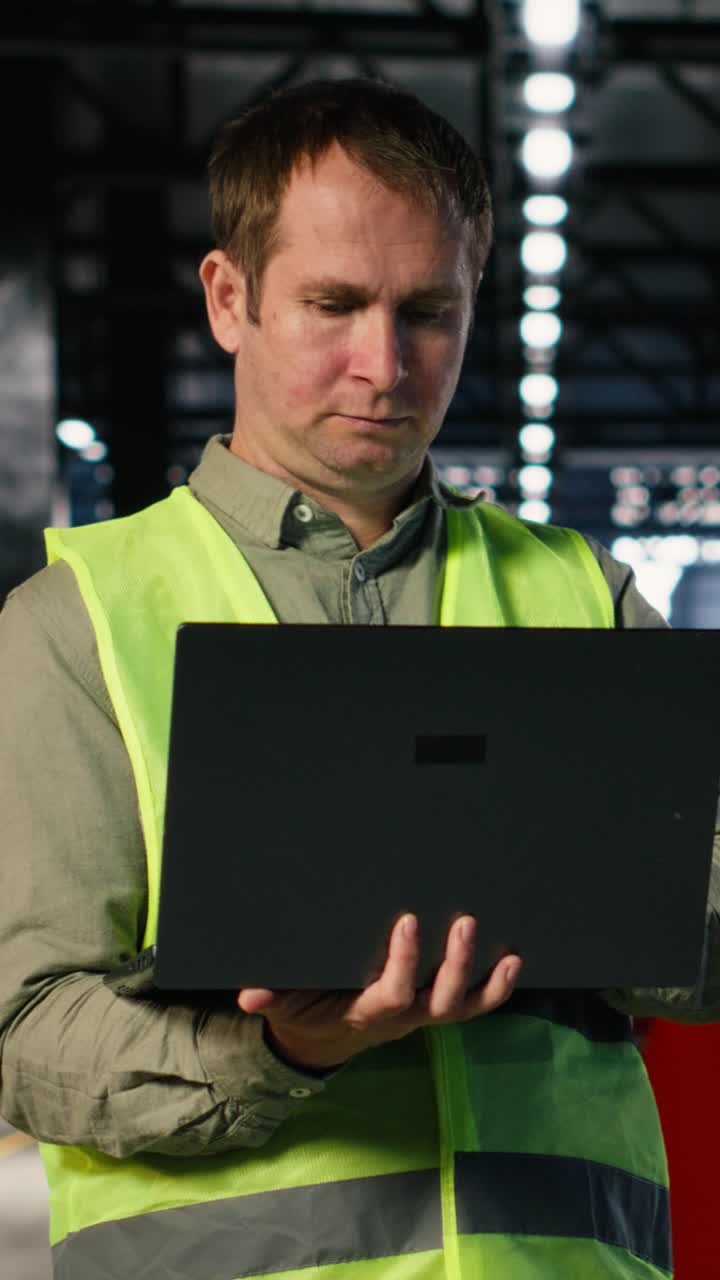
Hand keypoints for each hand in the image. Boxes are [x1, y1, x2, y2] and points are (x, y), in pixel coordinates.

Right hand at [237, 914, 520, 1069]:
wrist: (324, 1038)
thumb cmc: (306, 1009)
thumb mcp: (285, 1005)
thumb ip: (271, 998)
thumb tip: (248, 995)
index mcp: (365, 1012)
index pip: (391, 993)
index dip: (403, 963)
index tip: (407, 921)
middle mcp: (402, 1017)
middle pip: (437, 1001)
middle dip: (453, 964)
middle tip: (464, 922)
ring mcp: (422, 1015)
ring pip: (460, 1006)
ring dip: (482, 978)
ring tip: (505, 950)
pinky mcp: (436, 1008)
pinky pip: (472, 1005)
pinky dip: (495, 988)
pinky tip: (515, 961)